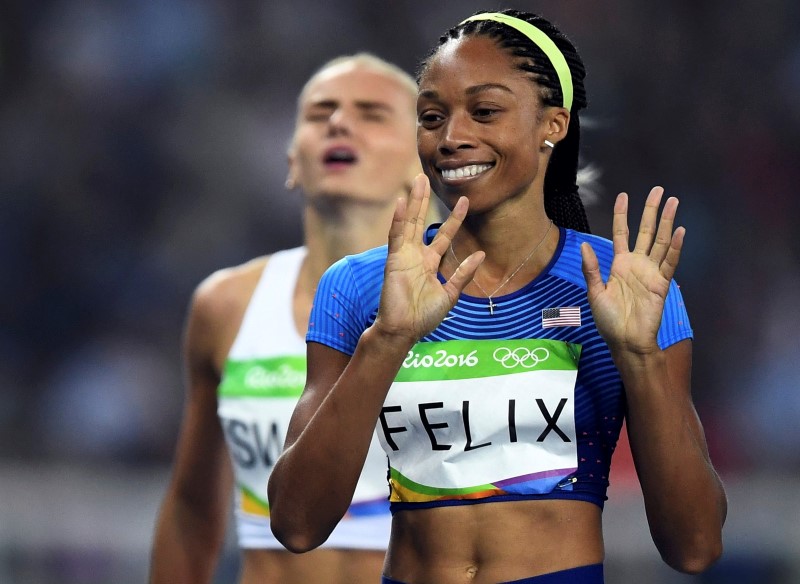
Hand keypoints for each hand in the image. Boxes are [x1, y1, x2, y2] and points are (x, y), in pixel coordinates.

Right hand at [373, 174, 484, 343]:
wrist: (404, 331)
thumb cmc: (424, 317)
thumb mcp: (450, 293)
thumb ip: (463, 273)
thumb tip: (481, 255)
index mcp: (429, 263)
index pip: (443, 235)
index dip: (454, 219)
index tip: (465, 201)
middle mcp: (415, 256)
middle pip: (421, 221)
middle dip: (424, 200)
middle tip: (427, 177)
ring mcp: (403, 256)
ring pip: (408, 223)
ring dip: (412, 202)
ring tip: (417, 181)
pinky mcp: (393, 260)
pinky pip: (396, 236)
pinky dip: (398, 220)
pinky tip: (402, 203)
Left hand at [580, 187, 684, 353]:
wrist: (625, 341)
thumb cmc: (608, 320)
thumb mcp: (595, 292)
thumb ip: (591, 269)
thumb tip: (584, 245)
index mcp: (619, 264)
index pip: (622, 233)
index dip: (622, 215)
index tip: (623, 196)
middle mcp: (637, 264)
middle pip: (645, 231)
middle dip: (651, 210)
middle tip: (658, 190)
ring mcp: (651, 272)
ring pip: (660, 241)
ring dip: (667, 222)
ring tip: (673, 201)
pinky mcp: (661, 284)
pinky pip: (669, 262)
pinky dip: (674, 247)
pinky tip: (679, 231)